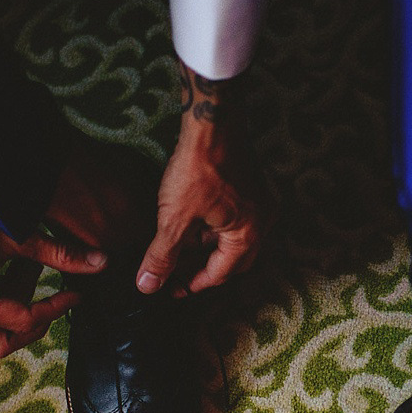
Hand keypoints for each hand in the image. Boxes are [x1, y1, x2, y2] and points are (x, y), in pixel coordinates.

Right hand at [0, 144, 108, 356]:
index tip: (75, 294)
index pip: (22, 320)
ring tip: (31, 267)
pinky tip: (17, 265)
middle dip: (34, 324)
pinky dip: (4, 295)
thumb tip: (99, 262)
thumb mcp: (15, 234)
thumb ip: (59, 254)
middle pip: (1, 343)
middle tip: (56, 299)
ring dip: (18, 305)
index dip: (55, 308)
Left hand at [136, 61, 269, 295]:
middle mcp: (262, 222)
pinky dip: (214, 227)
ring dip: (207, 247)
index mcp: (249, 235)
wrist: (212, 123)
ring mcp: (260, 203)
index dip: (195, 284)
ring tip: (179, 247)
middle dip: (204, 268)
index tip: (173, 289)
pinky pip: (236, 218)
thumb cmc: (198, 168)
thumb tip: (148, 285)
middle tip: (178, 274)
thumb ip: (162, 256)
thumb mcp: (175, 219)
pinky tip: (192, 222)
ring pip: (233, 238)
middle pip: (233, 259)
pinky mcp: (252, 186)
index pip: (222, 273)